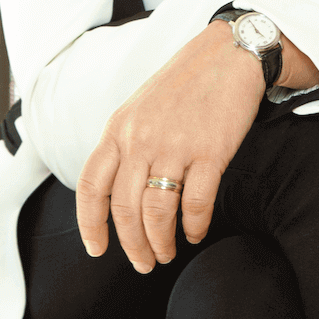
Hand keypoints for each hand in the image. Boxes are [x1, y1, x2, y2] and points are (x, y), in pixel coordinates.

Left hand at [75, 23, 263, 271]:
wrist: (228, 55)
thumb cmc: (185, 83)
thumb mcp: (139, 107)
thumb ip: (125, 143)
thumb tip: (116, 191)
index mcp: (118, 128)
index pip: (92, 185)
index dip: (90, 224)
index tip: (97, 249)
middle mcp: (141, 139)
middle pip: (125, 209)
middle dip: (132, 245)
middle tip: (143, 263)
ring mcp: (175, 146)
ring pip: (157, 212)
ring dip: (160, 242)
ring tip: (166, 253)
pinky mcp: (210, 152)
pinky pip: (196, 203)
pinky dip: (193, 226)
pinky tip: (194, 233)